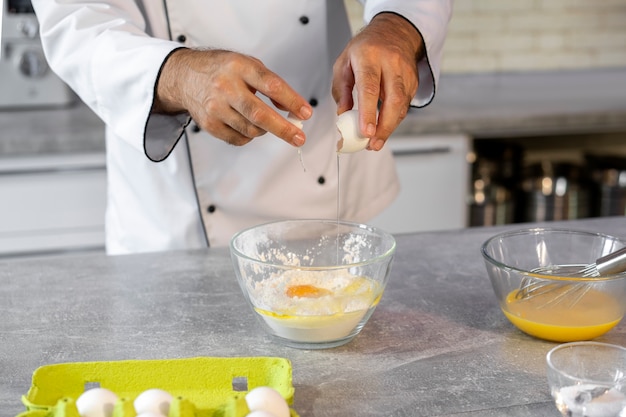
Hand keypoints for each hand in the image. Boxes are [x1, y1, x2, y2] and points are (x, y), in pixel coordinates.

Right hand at [153, 48, 311, 146]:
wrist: (185, 77)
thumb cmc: (222, 70)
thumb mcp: (247, 65)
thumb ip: (270, 83)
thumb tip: (291, 108)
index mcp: (239, 67)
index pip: (271, 85)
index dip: (291, 101)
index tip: (306, 113)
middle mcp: (226, 87)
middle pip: (259, 114)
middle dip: (283, 129)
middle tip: (299, 138)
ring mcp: (216, 107)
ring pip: (251, 130)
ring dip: (266, 130)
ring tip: (266, 122)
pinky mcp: (210, 124)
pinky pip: (239, 139)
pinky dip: (250, 136)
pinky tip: (247, 125)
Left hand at [332, 13, 423, 150]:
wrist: (394, 32)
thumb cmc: (365, 49)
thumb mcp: (344, 62)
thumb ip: (341, 89)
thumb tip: (343, 114)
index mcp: (369, 56)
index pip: (370, 87)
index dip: (369, 112)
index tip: (366, 132)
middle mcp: (391, 63)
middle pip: (393, 99)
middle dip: (384, 126)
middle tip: (372, 144)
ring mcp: (406, 72)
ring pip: (402, 105)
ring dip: (390, 127)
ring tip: (375, 142)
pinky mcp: (414, 82)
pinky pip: (405, 105)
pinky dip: (394, 120)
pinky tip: (384, 128)